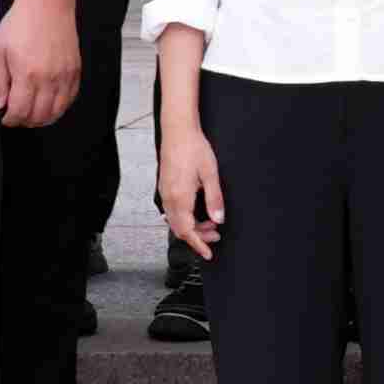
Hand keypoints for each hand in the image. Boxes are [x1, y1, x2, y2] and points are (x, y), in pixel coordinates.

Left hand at [0, 0, 81, 129]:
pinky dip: (59, 107)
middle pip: (39, 116)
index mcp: (26, 74)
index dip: (10, 120)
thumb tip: (0, 104)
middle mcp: (48, 79)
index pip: (20, 111)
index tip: (5, 118)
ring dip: (43, 119)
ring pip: (57, 111)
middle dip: (25, 122)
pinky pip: (70, 99)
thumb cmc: (21, 23)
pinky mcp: (75, 71)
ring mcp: (64, 76)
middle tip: (17, 117)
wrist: (47, 4)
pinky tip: (49, 104)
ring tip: (32, 115)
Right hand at [158, 125, 223, 257]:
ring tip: (210, 223)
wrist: (178, 130)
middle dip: (197, 237)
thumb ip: (214, 199)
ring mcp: (164, 192)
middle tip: (215, 236)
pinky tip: (196, 213)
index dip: (198, 245)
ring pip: (175, 220)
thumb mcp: (211, 174)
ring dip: (191, 226)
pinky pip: (171, 211)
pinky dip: (184, 218)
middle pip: (180, 229)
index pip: (187, 231)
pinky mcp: (164, 186)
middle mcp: (168, 198)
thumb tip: (219, 219)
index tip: (208, 254)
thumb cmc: (194, 148)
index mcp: (180, 197)